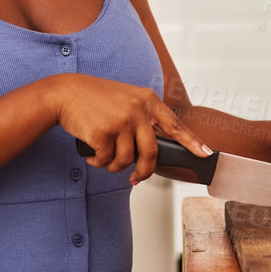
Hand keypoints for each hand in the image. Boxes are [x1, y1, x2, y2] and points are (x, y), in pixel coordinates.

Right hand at [51, 74, 210, 184]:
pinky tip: (92, 153)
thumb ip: (142, 119)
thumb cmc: (94, 99)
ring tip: (103, 156)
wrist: (65, 93)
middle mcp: (137, 110)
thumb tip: (150, 152)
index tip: (205, 153)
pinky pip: (107, 160)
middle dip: (144, 172)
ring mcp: (121, 121)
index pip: (175, 125)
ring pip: (126, 160)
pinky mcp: (103, 132)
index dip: (192, 142)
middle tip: (136, 178)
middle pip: (151, 153)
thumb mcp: (125, 100)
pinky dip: (98, 162)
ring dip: (113, 166)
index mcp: (147, 100)